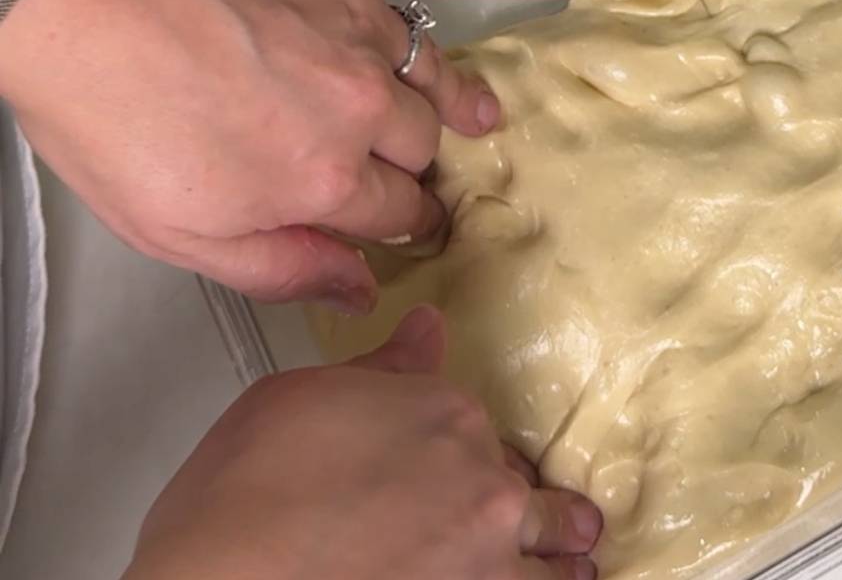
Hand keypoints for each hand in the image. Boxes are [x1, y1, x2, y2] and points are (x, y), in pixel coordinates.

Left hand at [0, 0, 583, 308]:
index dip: (398, 224)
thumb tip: (363, 290)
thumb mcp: (172, 228)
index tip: (402, 230)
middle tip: (404, 172)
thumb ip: (277, 266)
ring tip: (480, 118)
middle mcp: (362, 101)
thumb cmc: (108, 108)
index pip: (396, 213)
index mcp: (322, 176)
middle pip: (421, 145)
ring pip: (434, 72)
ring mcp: (364, 19)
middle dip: (416, 167)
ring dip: (456, 101)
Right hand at [125, 306, 603, 579]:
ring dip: (562, 558)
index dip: (460, 451)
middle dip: (521, 504)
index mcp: (443, 411)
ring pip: (560, 558)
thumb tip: (425, 332)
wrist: (223, 578)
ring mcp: (488, 560)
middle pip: (524, 489)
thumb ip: (381, 369)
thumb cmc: (242, 498)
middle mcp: (482, 482)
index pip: (477, 426)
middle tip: (541, 519)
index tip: (453, 467)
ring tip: (571, 567)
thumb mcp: (301, 397)